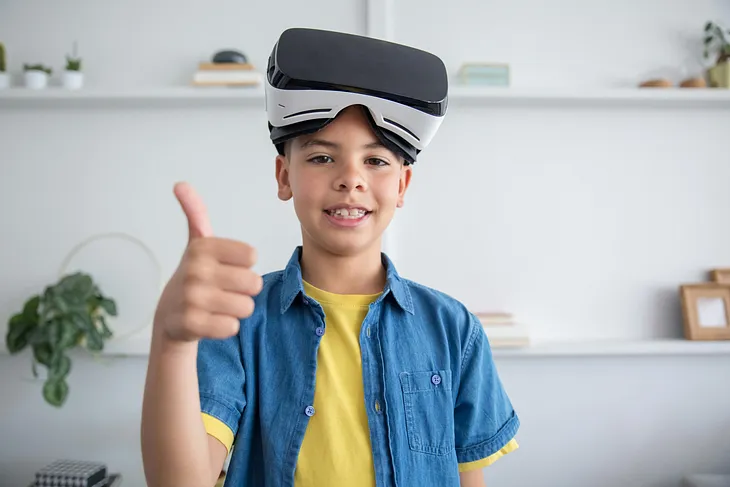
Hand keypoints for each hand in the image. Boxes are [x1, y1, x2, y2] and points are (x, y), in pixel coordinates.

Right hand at [153, 182, 262, 341]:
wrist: (170, 316)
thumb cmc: (195, 276)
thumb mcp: (197, 243)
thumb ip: (195, 214)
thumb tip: (180, 184)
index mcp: (202, 247)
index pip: (251, 256)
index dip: (243, 265)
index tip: (225, 267)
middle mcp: (196, 270)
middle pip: (254, 283)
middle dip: (244, 290)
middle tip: (223, 290)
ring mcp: (192, 298)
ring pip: (246, 306)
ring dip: (237, 309)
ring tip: (218, 306)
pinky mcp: (192, 324)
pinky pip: (232, 327)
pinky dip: (227, 327)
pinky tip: (211, 321)